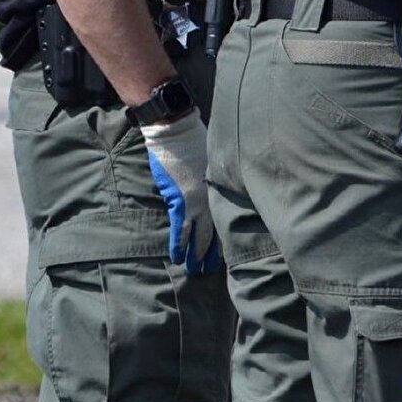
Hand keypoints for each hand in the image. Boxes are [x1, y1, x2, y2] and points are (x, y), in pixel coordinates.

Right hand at [141, 111, 221, 275]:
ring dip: (195, 255)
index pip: (225, 220)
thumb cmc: (195, 140)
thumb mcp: (213, 160)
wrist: (176, 130)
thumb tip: (212, 191)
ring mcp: (195, 202)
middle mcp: (211, 199)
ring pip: (197, 235)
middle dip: (211, 254)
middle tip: (209, 271)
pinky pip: (179, 229)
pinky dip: (178, 245)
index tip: (224, 254)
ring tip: (194, 271)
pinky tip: (178, 258)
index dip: (224, 239)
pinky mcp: (178, 201)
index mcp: (221, 189)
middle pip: (214, 233)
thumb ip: (214, 179)